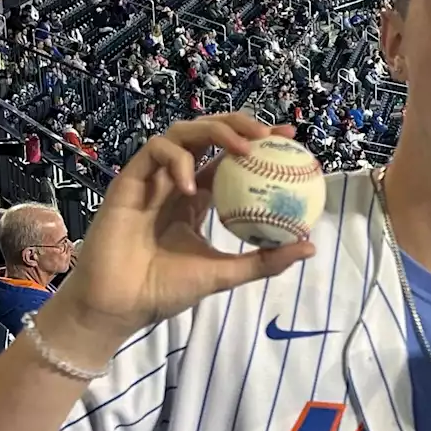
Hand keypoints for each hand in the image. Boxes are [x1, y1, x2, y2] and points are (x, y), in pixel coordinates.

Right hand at [49, 113, 315, 344]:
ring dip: (214, 131)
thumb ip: (265, 260)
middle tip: (269, 134)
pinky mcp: (129, 180)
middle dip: (239, 124)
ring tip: (243, 149)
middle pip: (208, 134)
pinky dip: (176, 160)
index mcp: (199, 198)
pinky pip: (155, 152)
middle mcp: (177, 182)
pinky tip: (192, 186)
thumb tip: (311, 247)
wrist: (119, 306)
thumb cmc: (165, 290)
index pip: (230, 159)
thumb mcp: (225, 274)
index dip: (258, 141)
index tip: (290, 135)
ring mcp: (153, 178)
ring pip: (182, 133)